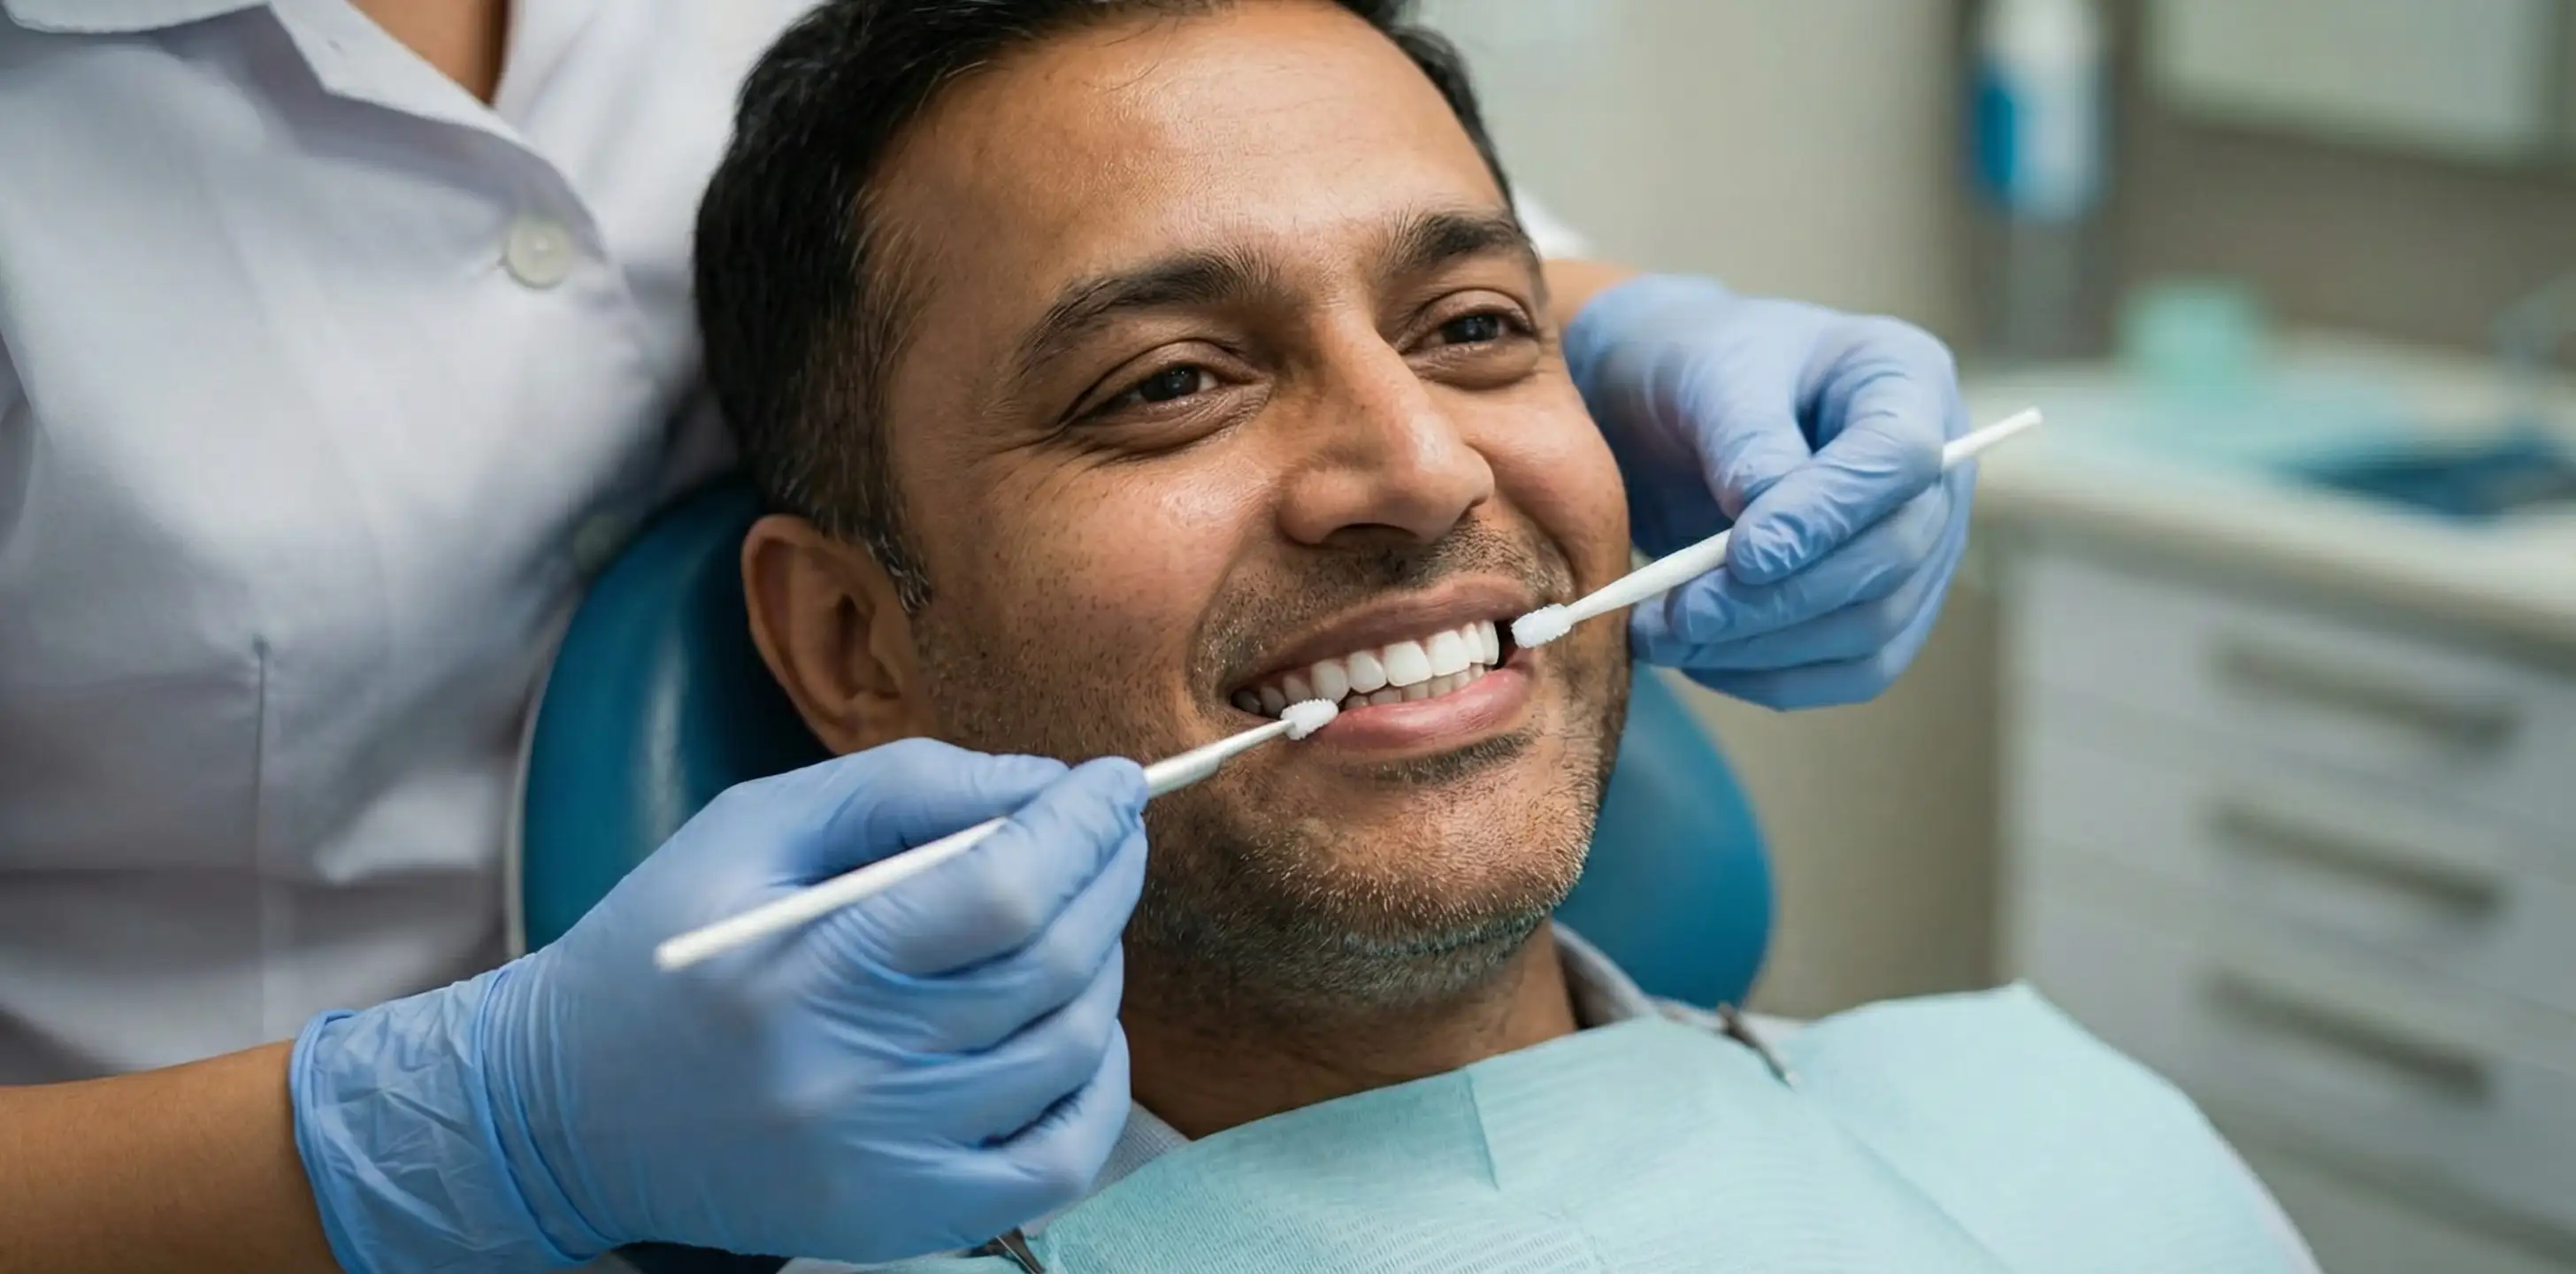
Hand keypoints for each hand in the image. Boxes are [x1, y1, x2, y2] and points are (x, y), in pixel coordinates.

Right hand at [290, 741, 1148, 1268]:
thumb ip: (902, 787)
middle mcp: (854, 1076)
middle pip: (1050, 965)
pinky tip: (1079, 1025)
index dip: (1081, 826)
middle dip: (1108, 876)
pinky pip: (1061, 1158)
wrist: (565, 1114)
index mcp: (807, 966)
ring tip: (1076, 916)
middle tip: (1114, 830)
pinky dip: (1101, 1083)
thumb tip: (1044, 783)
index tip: (1116, 780)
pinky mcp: (904, 1217)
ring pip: (1069, 1049)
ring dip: (1102, 964)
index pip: (1001, 890)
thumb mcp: (752, 828)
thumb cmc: (666, 948)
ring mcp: (888, 1161)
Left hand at [1563, 275, 1971, 709]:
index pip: (1899, 459)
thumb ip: (1746, 441)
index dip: (1827, 515)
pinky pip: (1851, 670)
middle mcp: (1935, 470)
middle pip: (1892, 556)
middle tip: (1681, 615)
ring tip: (1664, 636)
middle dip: (1780, 599)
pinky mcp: (1883, 610)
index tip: (1742, 556)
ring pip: (1872, 628)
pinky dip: (1773, 677)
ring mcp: (1919, 547)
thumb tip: (1766, 532)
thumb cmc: (1695, 368)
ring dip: (1765, 648)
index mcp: (1905, 379)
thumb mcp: (1707, 374)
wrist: (1670, 408)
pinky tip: (1699, 657)